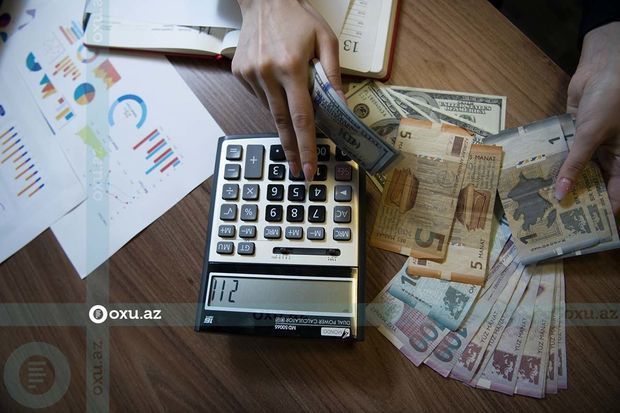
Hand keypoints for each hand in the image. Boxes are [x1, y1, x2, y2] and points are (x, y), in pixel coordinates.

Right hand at [232, 0, 342, 178]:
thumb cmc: (298, 18)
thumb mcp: (326, 40)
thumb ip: (333, 75)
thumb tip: (341, 107)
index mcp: (291, 67)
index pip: (302, 117)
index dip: (306, 146)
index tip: (309, 167)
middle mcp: (267, 74)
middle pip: (282, 124)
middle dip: (292, 150)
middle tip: (300, 170)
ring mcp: (250, 75)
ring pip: (270, 110)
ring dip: (284, 115)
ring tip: (290, 93)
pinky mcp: (239, 74)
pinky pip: (259, 98)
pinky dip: (272, 98)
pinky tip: (276, 81)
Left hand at [556, 22, 619, 216]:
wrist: (604, 67)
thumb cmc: (610, 100)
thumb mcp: (592, 135)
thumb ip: (575, 164)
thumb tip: (561, 194)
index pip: (616, 193)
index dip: (603, 210)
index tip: (585, 227)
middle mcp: (608, 155)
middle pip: (593, 183)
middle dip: (576, 198)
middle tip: (555, 217)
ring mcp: (590, 144)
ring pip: (575, 168)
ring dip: (560, 180)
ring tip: (540, 200)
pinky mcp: (575, 133)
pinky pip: (563, 152)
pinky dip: (552, 161)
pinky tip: (535, 175)